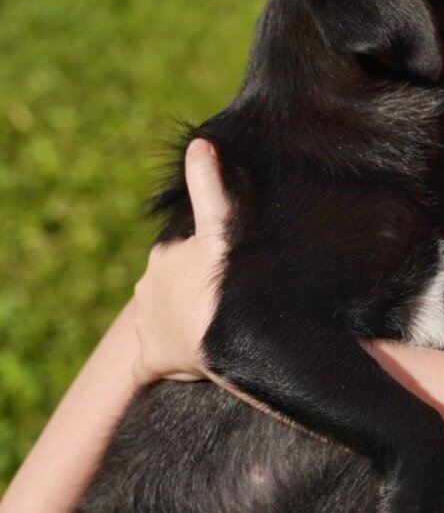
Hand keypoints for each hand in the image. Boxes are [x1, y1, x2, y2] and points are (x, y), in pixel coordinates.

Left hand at [132, 139, 229, 384]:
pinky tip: (161, 370)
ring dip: (183, 328)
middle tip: (224, 307)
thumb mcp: (220, 223)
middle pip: (170, 288)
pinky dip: (153, 365)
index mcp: (165, 255)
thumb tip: (199, 142)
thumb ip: (208, 186)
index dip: (203, 267)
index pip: (181, 259)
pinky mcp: (150, 356)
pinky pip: (145, 366)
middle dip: (190, 295)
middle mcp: (148, 284)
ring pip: (164, 322)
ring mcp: (147, 322)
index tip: (224, 278)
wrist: (221, 325)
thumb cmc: (229, 275)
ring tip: (218, 337)